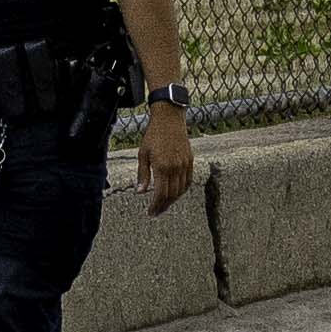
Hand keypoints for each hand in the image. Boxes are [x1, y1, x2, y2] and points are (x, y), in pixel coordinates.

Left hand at [138, 96, 196, 213]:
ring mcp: (184, 165)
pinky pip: (188, 181)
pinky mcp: (190, 161)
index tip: (150, 212)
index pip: (161, 194)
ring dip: (172, 200)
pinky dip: (182, 190)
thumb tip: (140, 192)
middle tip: (156, 212)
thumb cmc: (153, 135)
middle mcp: (175, 168)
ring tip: (164, 204)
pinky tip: (175, 193)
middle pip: (171, 195)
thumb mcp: (143, 154)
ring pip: (181, 190)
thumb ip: (142, 174)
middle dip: (163, 206)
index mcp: (162, 167)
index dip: (156, 206)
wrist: (169, 119)